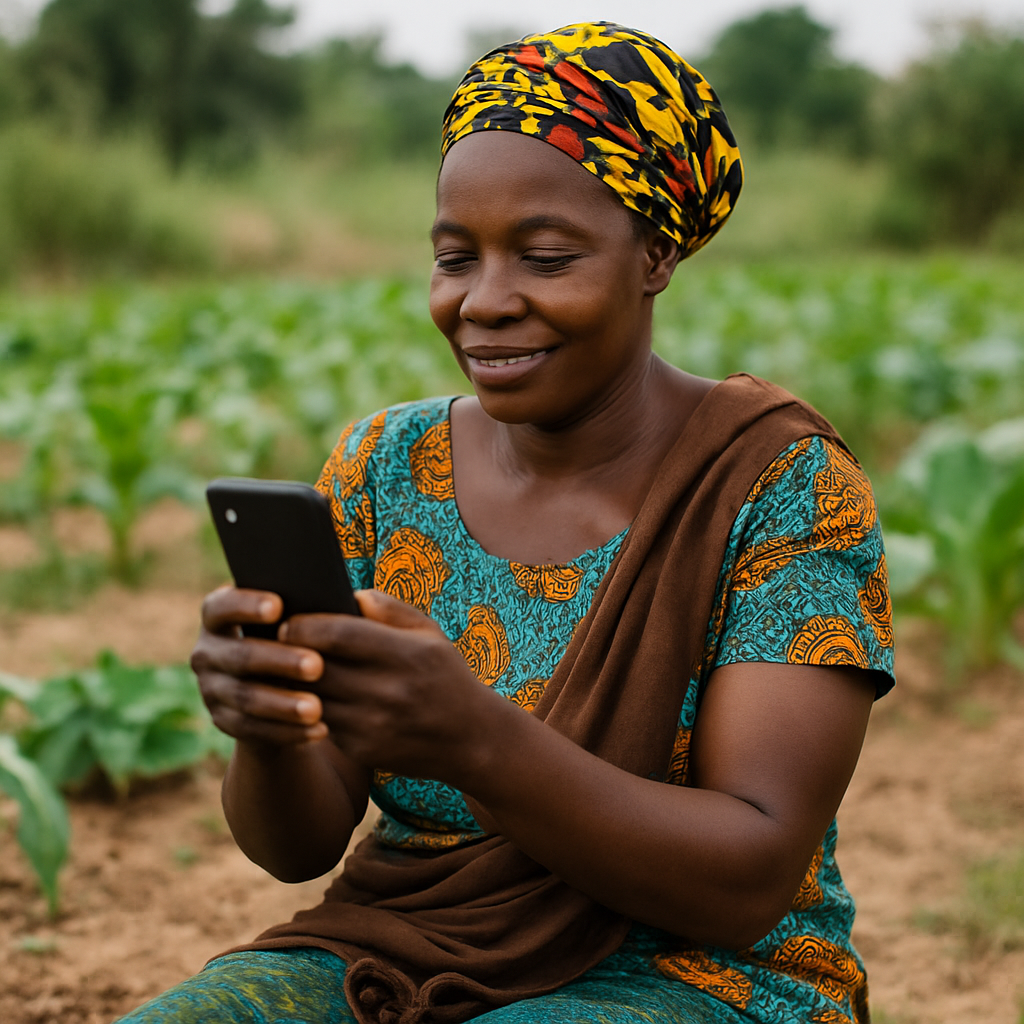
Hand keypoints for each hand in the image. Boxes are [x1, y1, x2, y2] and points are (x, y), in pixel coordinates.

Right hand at [191, 585, 328, 747]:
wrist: (280, 683)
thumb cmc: (299, 635)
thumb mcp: (302, 618)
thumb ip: (319, 606)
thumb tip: (360, 599)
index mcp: (219, 614)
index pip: (221, 606)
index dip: (246, 605)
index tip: (279, 606)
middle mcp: (208, 651)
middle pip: (239, 656)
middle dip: (279, 661)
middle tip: (317, 666)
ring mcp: (212, 689)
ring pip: (246, 698)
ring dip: (283, 704)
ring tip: (317, 707)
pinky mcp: (224, 721)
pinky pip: (253, 730)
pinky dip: (287, 731)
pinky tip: (319, 729)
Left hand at [279, 590, 511, 784]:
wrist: (470, 739)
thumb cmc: (445, 675)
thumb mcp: (429, 633)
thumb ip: (389, 608)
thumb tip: (347, 594)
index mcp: (408, 654)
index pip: (339, 634)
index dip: (305, 625)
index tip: (287, 620)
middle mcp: (390, 691)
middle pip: (318, 667)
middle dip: (288, 653)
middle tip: (269, 640)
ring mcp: (375, 725)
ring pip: (313, 698)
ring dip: (290, 684)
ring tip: (276, 666)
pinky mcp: (364, 750)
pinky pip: (322, 723)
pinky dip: (308, 708)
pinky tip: (299, 695)